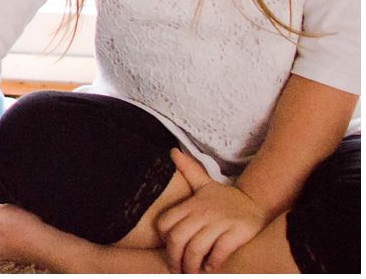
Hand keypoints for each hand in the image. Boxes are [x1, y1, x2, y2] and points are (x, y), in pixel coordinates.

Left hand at [156, 149, 268, 272]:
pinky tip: (210, 267)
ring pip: (196, 248)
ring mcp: (219, 223)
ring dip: (191, 264)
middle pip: (178, 239)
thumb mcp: (204, 182)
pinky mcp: (236, 233)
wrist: (254, 201)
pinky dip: (212, 262)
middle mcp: (202, 213)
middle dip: (174, 258)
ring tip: (191, 272)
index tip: (167, 248)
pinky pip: (219, 252)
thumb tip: (172, 151)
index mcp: (191, 204)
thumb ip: (187, 170)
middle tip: (176, 268)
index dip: (163, 239)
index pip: (166, 223)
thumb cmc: (224, 197)